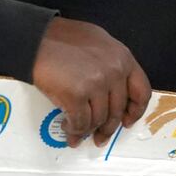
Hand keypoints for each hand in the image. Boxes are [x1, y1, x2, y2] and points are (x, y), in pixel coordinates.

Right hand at [32, 17, 151, 146]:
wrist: (34, 38)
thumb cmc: (62, 39)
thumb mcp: (99, 43)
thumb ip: (112, 64)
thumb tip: (114, 93)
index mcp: (123, 58)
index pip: (142, 92)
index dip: (135, 111)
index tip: (126, 121)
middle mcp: (114, 71)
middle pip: (117, 111)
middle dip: (107, 128)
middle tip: (99, 137)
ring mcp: (96, 83)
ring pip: (98, 119)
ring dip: (87, 130)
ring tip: (77, 132)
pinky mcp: (77, 95)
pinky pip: (80, 122)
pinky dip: (74, 130)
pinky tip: (68, 129)